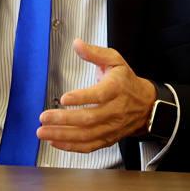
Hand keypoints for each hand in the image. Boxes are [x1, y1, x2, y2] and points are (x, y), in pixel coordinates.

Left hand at [35, 38, 155, 152]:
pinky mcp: (108, 138)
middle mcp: (114, 110)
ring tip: (43, 132)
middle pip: (89, 118)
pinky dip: (72, 146)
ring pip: (87, 135)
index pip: (99, 95)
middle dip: (64, 120)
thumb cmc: (126, 81)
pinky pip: (89, 145)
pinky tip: (55, 142)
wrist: (146, 105)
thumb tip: (77, 44)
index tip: (64, 98)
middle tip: (44, 117)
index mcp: (116, 89)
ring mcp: (111, 127)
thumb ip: (95, 53)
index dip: (82, 98)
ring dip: (63, 135)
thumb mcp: (114, 60)